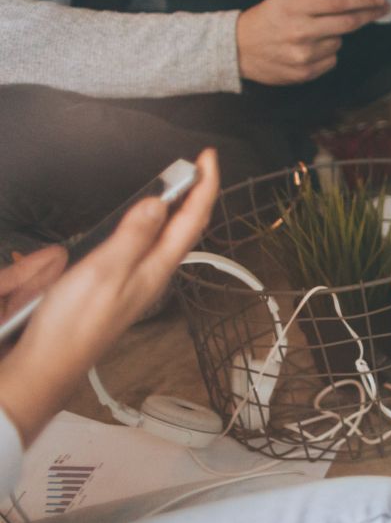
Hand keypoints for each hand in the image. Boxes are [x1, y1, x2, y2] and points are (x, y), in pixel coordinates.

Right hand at [0, 149, 219, 442]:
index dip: (205, 185)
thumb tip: (159, 203)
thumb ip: (133, 236)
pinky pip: (146, 250)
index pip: (193, 219)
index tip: (209, 158)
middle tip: (196, 166)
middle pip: (186, 227)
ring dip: (175, 209)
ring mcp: (137, 281)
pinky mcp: (119, 288)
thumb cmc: (74, 326)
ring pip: (167, 238)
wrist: (50, 365)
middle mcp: (153, 274)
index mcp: (157, 267)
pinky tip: (140, 225)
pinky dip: (149, 227)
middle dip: (195, 194)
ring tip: (177, 187)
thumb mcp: (104, 271)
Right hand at [236, 0, 389, 84]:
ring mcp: (303, 55)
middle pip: (348, 23)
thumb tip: (350, 1)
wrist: (234, 50)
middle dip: (368, 15)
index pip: (339, 2)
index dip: (364, 0)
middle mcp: (301, 32)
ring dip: (335, 36)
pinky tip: (308, 49)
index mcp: (294, 8)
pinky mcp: (304, 72)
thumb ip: (312, 2)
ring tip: (313, 34)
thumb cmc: (262, 21)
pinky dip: (326, 54)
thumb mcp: (282, 2)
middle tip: (381, 9)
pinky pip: (331, 60)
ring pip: (338, 42)